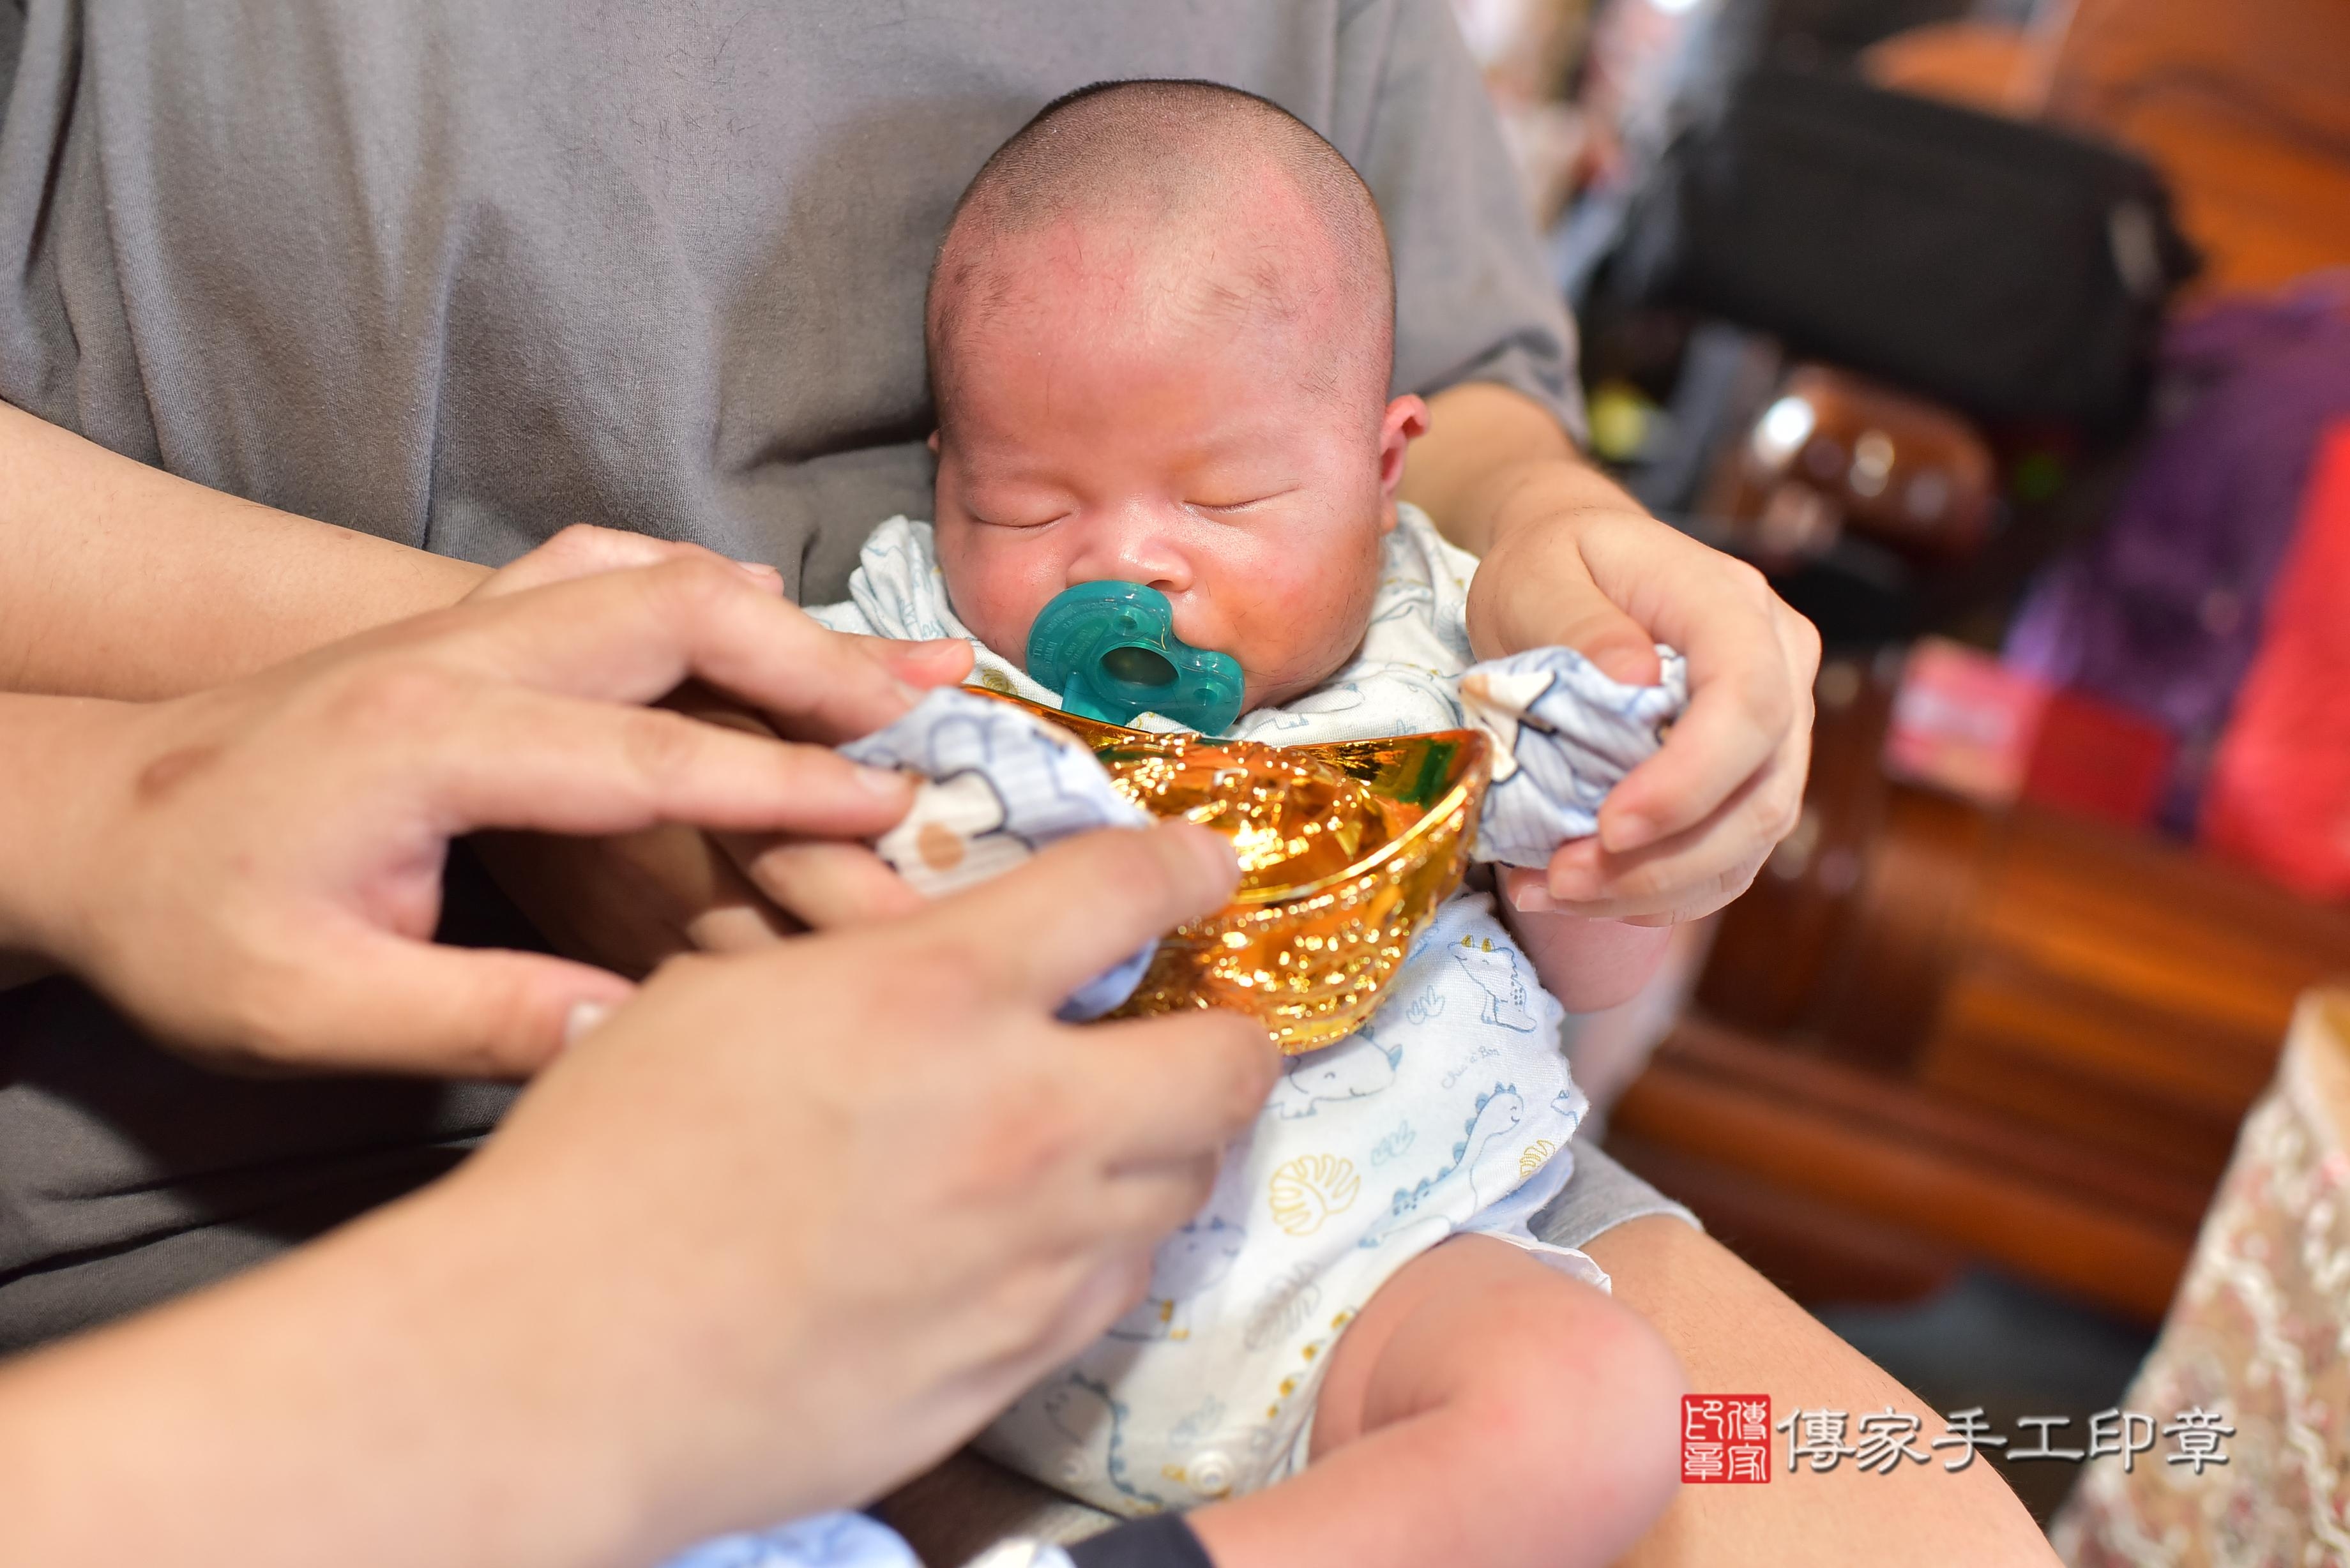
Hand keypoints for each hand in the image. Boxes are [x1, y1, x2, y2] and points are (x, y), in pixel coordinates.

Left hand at [10, 539, 947, 1076]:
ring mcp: (451, 624)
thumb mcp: (306, 1009)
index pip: (649, 756)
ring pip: (649, 576)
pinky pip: (597, 567)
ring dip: (773, 616)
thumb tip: (641, 1033)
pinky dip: (691, 583)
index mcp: (428, 744)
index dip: (783, 782)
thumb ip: (477, 1018)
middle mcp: (452, 656)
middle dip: (814, 662)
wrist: (71, 819)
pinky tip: (749, 609)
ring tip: (882, 659)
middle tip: (928, 712)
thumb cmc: (181, 924)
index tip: (894, 807)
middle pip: (674, 615)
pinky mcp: (449, 625)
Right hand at [458, 823, 1273, 1549]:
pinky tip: (1037, 1233)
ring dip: (1162, 1144)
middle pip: (1225, 1063)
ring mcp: (1034, 1254)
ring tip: (1104, 1133)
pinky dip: (1103, 1243)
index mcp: (938, 994)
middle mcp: (1024, 1120)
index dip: (1185, 866)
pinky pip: (1116, 1284)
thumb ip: (854, 961)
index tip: (1202, 868)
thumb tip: (912, 945)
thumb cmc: (605, 1168)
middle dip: (1224, 1033)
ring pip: (1185, 1182)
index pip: (1129, 890)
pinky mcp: (1016, 1359)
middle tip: (1185, 1028)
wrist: (558, 1368)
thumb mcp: (721, 996)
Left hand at [1406, 383, 1818, 927]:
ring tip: (1551, 891)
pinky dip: (1661, 893)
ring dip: (1654, 889)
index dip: (1690, 782)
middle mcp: (1782, 665)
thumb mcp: (1536, 573)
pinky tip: (1586, 895)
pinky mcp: (1752, 777)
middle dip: (1663, 860)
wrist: (1576, 564)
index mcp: (1734, 605)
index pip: (1750, 702)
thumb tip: (1634, 683)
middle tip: (1557, 881)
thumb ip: (1577, 621)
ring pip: (1750, 841)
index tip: (1608, 829)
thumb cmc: (1552, 563)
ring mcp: (1779, 729)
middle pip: (1763, 793)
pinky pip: (1729, 857)